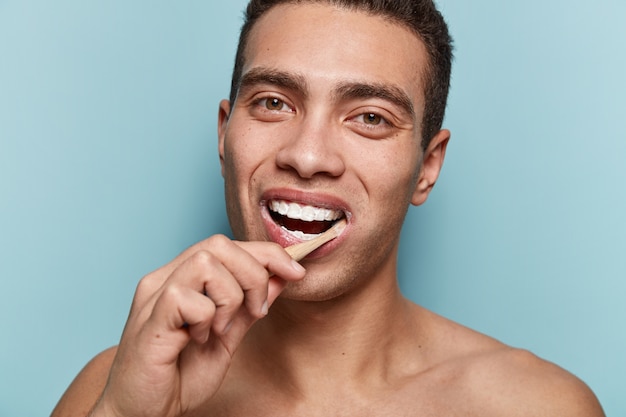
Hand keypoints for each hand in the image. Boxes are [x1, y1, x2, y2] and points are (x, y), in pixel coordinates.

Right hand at [90, 235, 305, 416]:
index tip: (296, 272)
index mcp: (183, 277)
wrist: (143, 412)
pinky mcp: (149, 319)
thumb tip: (281, 277)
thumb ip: (250, 305)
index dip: (267, 253)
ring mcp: (154, 296)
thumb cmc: (179, 374)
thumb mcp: (228, 335)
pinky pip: (187, 297)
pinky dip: (206, 319)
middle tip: (257, 311)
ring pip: (206, 262)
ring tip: (221, 328)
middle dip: (254, 274)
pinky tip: (198, 340)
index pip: (228, 245)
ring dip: (229, 297)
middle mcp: (165, 278)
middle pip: (219, 244)